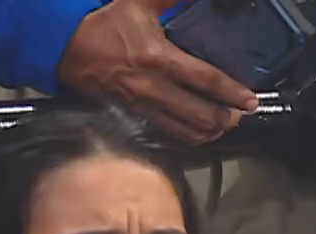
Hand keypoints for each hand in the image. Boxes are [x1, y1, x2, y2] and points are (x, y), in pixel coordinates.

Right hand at [56, 0, 257, 144]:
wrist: (64, 47)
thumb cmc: (103, 23)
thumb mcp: (139, 1)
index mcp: (157, 58)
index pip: (205, 80)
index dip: (231, 92)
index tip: (250, 100)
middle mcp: (151, 87)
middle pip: (199, 115)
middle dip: (225, 119)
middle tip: (240, 115)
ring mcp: (140, 107)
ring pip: (183, 131)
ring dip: (208, 132)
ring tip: (222, 126)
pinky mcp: (130, 117)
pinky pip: (165, 135)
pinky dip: (185, 137)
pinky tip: (196, 133)